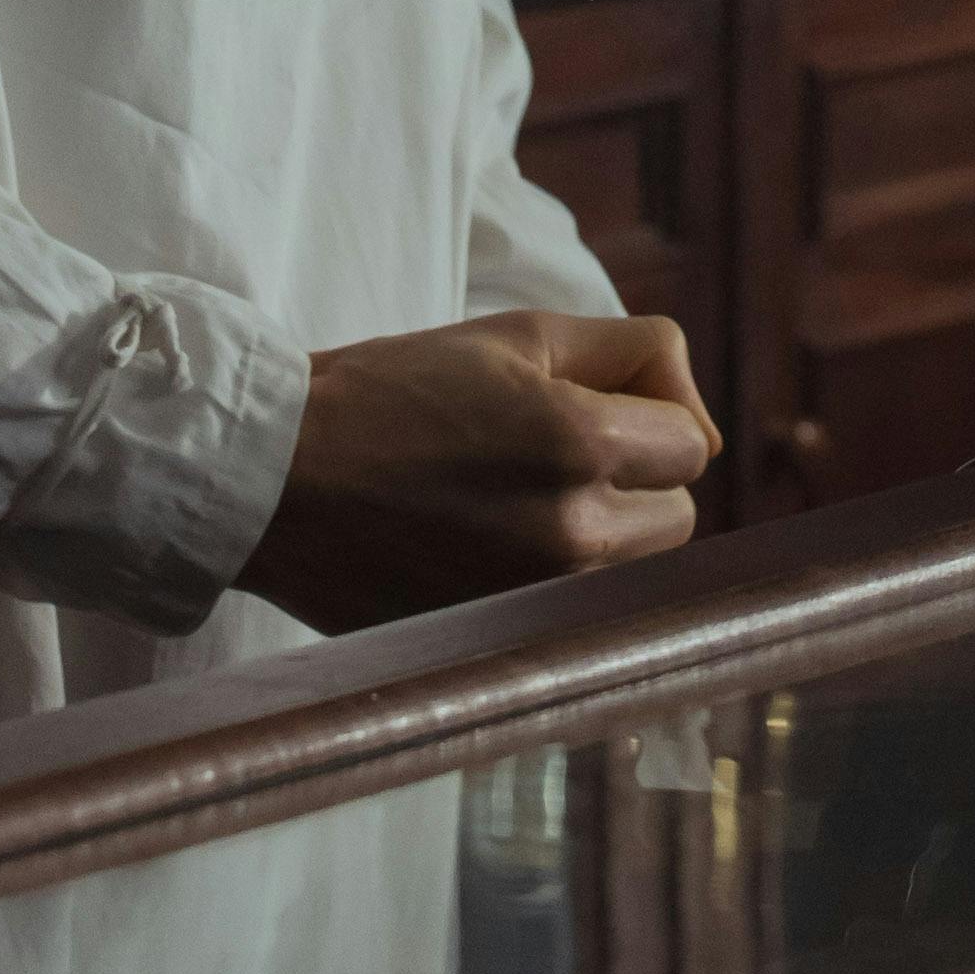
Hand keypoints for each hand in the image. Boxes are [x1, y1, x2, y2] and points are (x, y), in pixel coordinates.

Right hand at [238, 308, 714, 631]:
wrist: (276, 479)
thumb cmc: (394, 391)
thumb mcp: (520, 334)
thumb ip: (635, 357)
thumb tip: (698, 421)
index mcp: (579, 445)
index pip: (691, 446)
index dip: (649, 414)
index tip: (588, 404)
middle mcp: (571, 534)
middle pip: (677, 516)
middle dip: (634, 479)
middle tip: (550, 447)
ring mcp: (536, 600)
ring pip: (631, 568)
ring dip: (598, 530)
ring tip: (510, 492)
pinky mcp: (498, 639)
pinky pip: (574, 609)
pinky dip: (551, 577)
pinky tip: (484, 539)